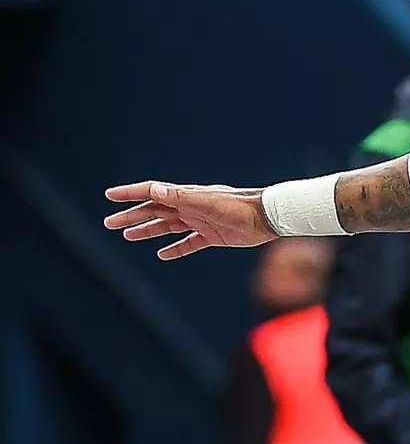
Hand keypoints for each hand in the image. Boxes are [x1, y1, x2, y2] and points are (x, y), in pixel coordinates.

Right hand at [104, 181, 277, 259]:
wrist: (266, 218)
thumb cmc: (237, 207)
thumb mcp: (206, 201)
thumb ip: (180, 196)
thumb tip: (154, 189)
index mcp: (186, 196)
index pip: (152, 193)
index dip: (131, 194)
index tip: (109, 195)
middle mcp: (190, 207)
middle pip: (154, 212)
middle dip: (132, 217)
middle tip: (109, 223)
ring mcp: (200, 222)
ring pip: (167, 227)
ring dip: (148, 231)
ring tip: (128, 237)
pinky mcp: (212, 236)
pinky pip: (188, 244)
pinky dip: (175, 249)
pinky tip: (162, 255)